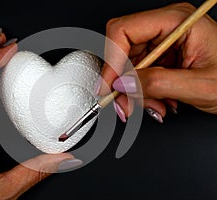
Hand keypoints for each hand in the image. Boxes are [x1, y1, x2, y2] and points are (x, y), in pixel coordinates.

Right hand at [98, 2, 216, 121]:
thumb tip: (122, 84)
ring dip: (135, 92)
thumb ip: (158, 83)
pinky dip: (143, 93)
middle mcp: (165, 27)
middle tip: (126, 106)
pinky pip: (138, 75)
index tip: (109, 86)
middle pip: (123, 51)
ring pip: (128, 67)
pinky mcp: (161, 57)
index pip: (123, 31)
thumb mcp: (200, 85)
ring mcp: (162, 42)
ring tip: (155, 106)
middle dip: (123, 83)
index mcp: (176, 21)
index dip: (112, 60)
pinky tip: (159, 102)